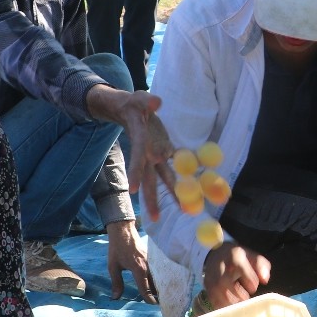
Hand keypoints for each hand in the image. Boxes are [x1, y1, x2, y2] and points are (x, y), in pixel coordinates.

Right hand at [86, 87, 178, 216]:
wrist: (131, 110)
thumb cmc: (134, 104)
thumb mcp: (140, 98)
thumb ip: (148, 101)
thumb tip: (157, 102)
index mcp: (141, 141)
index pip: (138, 158)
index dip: (136, 172)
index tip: (133, 189)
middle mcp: (147, 153)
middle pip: (150, 179)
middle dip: (152, 198)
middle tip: (156, 218)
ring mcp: (155, 155)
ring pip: (160, 179)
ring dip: (166, 196)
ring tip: (167, 216)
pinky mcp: (164, 152)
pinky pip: (172, 169)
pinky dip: (178, 181)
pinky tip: (185, 197)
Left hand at [107, 219, 153, 301]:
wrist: (124, 231)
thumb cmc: (117, 248)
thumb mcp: (113, 266)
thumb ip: (116, 283)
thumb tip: (115, 297)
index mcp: (138, 269)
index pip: (146, 288)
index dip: (148, 298)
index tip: (151, 305)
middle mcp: (148, 266)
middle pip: (155, 284)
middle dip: (157, 295)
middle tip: (158, 304)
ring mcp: (152, 261)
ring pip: (158, 277)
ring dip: (158, 287)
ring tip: (159, 296)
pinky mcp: (152, 257)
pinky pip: (157, 271)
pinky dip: (158, 278)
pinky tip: (156, 283)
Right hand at [203, 242, 270, 307]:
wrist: (214, 254)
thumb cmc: (238, 258)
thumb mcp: (251, 256)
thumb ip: (262, 266)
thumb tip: (265, 280)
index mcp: (235, 257)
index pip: (243, 271)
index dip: (251, 282)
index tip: (253, 287)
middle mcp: (221, 268)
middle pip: (230, 286)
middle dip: (241, 295)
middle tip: (246, 298)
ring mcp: (212, 278)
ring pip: (222, 296)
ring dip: (233, 303)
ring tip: (239, 302)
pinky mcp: (208, 288)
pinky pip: (215, 302)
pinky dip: (224, 306)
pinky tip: (230, 305)